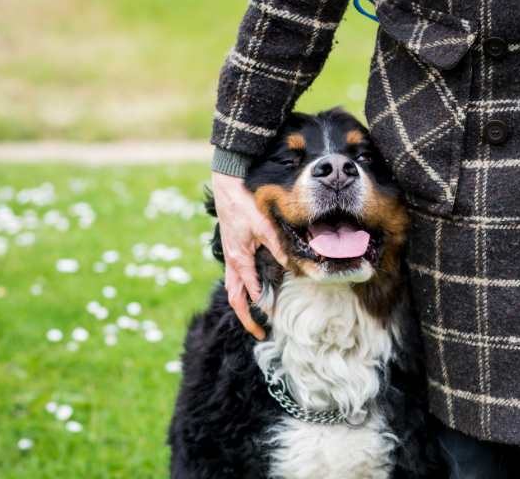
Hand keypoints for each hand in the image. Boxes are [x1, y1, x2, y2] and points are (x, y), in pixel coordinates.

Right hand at [212, 172, 287, 339]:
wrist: (226, 186)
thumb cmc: (244, 204)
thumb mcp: (264, 225)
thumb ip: (278, 247)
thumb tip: (293, 265)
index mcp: (238, 259)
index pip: (250, 292)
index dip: (262, 307)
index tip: (275, 318)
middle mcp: (231, 262)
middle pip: (236, 299)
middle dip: (246, 318)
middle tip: (260, 334)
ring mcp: (230, 257)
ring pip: (233, 290)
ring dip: (242, 306)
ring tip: (254, 319)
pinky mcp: (231, 251)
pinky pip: (234, 278)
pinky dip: (241, 290)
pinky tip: (252, 292)